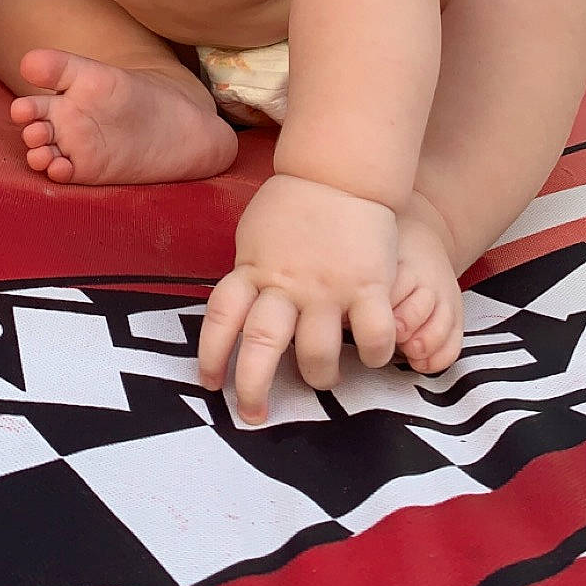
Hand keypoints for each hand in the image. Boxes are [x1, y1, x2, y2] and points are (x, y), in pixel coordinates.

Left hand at [198, 173, 397, 423]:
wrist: (341, 170)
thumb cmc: (296, 203)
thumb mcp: (255, 234)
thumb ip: (249, 273)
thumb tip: (239, 310)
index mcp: (253, 269)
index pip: (219, 317)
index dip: (210, 355)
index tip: (210, 383)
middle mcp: (285, 283)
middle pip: (260, 345)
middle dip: (252, 388)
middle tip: (253, 414)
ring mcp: (327, 287)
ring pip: (315, 353)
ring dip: (318, 376)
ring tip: (322, 378)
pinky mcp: (367, 285)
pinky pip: (372, 334)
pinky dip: (374, 353)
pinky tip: (375, 356)